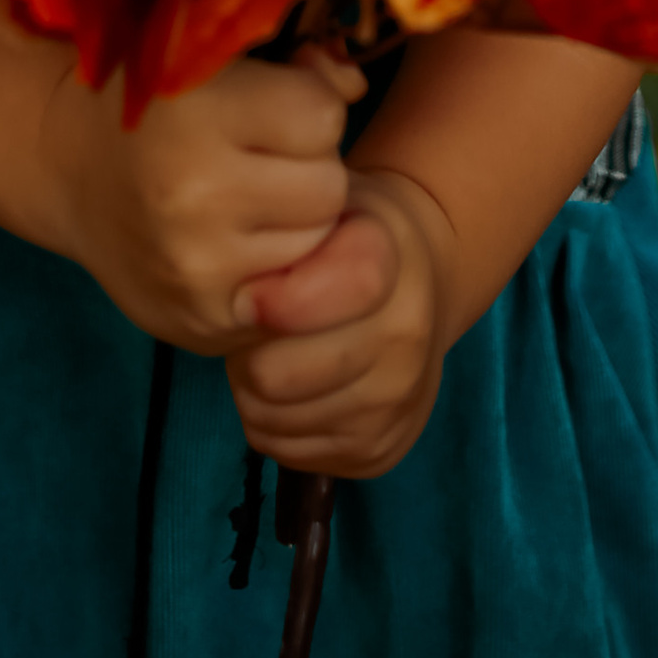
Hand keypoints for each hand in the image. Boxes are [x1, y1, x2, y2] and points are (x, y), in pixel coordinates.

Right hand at [46, 50, 362, 353]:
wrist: (67, 168)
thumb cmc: (152, 96)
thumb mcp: (211, 53)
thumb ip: (298, 66)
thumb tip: (355, 90)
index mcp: (193, 114)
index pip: (322, 116)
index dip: (305, 105)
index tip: (268, 105)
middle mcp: (192, 198)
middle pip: (328, 187)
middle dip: (308, 166)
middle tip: (262, 157)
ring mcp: (196, 271)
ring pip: (317, 246)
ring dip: (300, 222)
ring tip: (252, 199)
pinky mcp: (201, 324)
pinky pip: (292, 301)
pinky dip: (281, 271)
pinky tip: (245, 244)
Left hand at [228, 169, 452, 480]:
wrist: (419, 284)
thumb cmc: (346, 236)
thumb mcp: (320, 205)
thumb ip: (281, 232)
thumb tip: (238, 296)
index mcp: (388, 263)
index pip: (305, 303)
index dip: (264, 305)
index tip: (244, 297)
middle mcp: (404, 338)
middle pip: (276, 375)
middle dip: (244, 354)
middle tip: (249, 330)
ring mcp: (397, 403)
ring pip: (273, 419)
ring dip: (252, 391)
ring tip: (267, 354)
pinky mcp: (379, 452)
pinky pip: (286, 451)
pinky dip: (272, 423)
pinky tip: (289, 388)